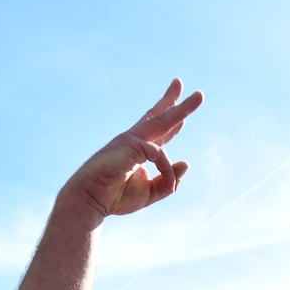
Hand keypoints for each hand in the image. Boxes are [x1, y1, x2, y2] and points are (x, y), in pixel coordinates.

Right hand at [63, 79, 203, 220]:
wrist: (90, 199)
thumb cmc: (115, 197)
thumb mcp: (149, 192)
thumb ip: (168, 180)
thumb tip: (186, 163)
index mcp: (139, 151)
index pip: (158, 131)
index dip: (173, 120)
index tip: (183, 110)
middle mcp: (135, 140)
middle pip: (160, 116)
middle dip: (177, 102)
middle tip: (194, 90)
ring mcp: (131, 140)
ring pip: (162, 121)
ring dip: (182, 110)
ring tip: (199, 96)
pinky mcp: (130, 144)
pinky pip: (160, 155)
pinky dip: (167, 171)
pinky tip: (169, 186)